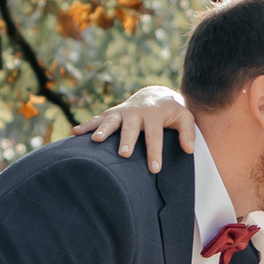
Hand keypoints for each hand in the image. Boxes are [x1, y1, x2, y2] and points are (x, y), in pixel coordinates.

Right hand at [78, 83, 192, 171]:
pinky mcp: (111, 113)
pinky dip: (86, 125)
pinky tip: (74, 133)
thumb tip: (189, 149)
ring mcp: (121, 112)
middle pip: (130, 127)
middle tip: (124, 154)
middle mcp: (136, 112)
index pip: (155, 135)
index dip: (155, 152)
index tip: (154, 169)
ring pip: (111, 120)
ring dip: (103, 129)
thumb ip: (188, 132)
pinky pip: (97, 118)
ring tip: (95, 140)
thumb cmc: (171, 111)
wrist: (154, 94)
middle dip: (127, 140)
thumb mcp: (184, 117)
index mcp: (154, 114)